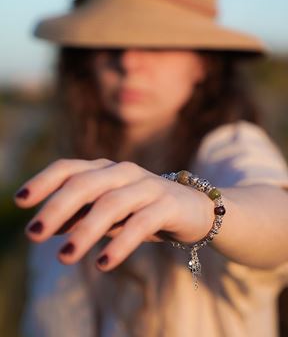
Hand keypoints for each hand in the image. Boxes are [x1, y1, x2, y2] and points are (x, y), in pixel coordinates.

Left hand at [13, 158, 213, 270]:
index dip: (44, 181)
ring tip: (64, 256)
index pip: (70, 168)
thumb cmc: (143, 209)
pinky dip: (120, 243)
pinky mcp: (168, 204)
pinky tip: (103, 263)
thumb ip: (82, 213)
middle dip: (57, 208)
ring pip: (111, 204)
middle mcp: (124, 172)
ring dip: (85, 230)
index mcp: (106, 170)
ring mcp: (148, 186)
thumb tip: (47, 226)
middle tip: (33, 234)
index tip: (20, 202)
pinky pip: (141, 223)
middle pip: (85, 183)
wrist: (194, 209)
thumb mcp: (109, 210)